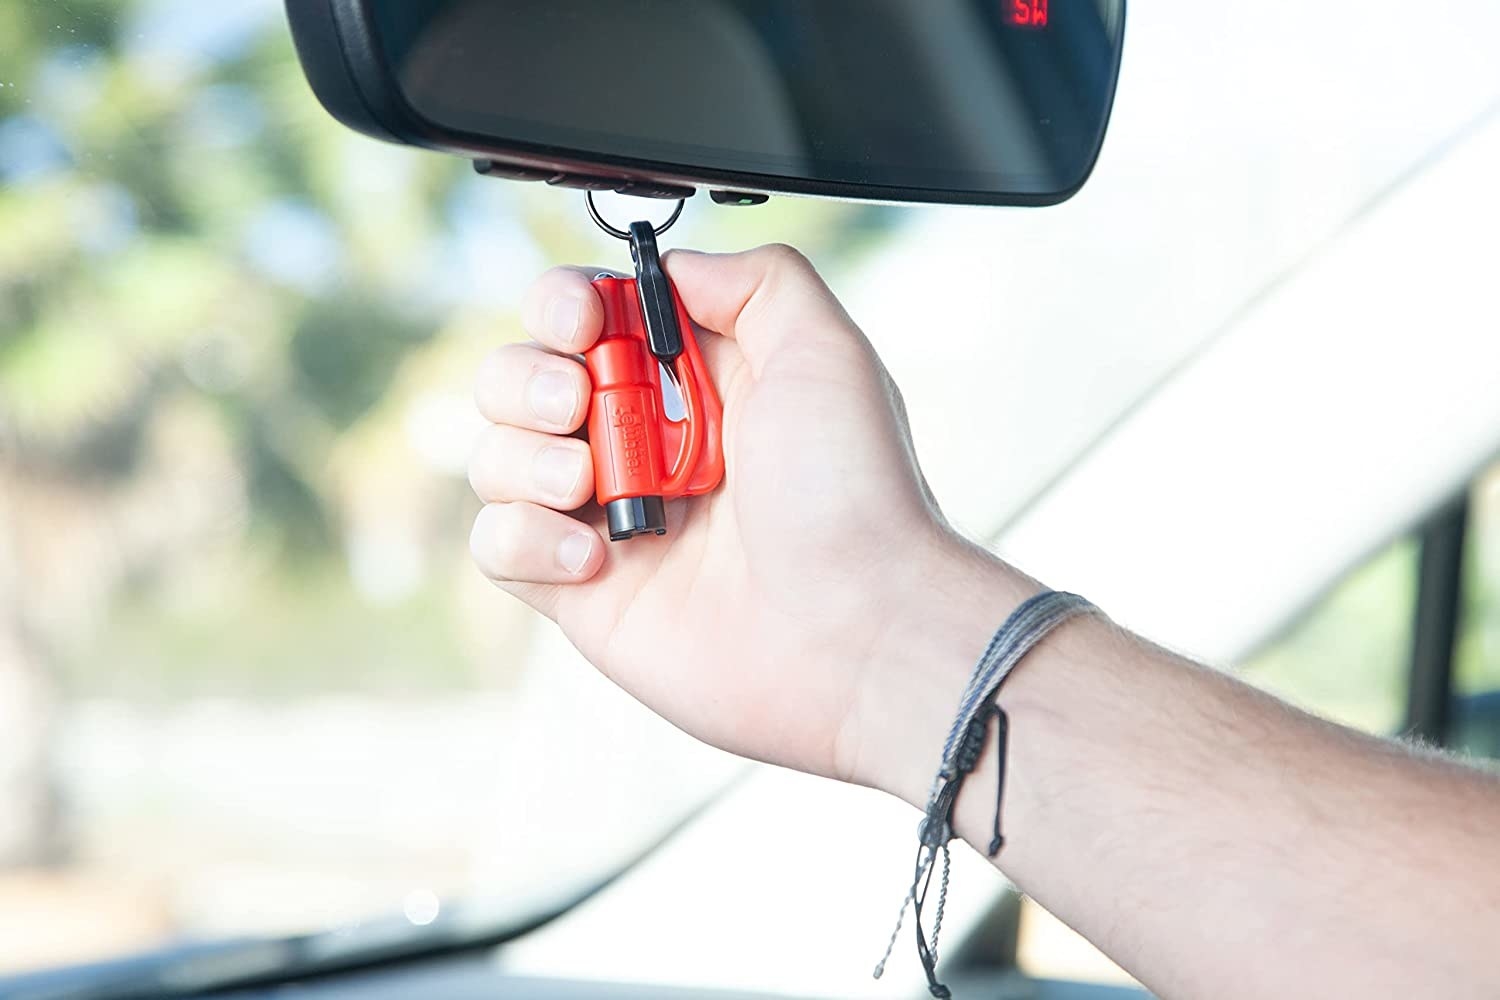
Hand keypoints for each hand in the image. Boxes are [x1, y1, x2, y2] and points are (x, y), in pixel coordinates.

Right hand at [468, 246, 1031, 792]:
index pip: (587, 316)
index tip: (582, 320)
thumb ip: (755, 280)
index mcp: (695, 381)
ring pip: (498, 456)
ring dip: (523, 457)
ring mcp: (608, 517)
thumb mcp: (825, 350)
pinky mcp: (580, 591)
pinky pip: (496, 545)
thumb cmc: (851, 496)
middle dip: (527, 378)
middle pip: (521, 376)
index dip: (565, 304)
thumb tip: (671, 269)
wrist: (854, 632)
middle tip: (576, 404)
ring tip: (589, 486)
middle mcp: (643, 442)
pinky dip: (523, 539)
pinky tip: (593, 557)